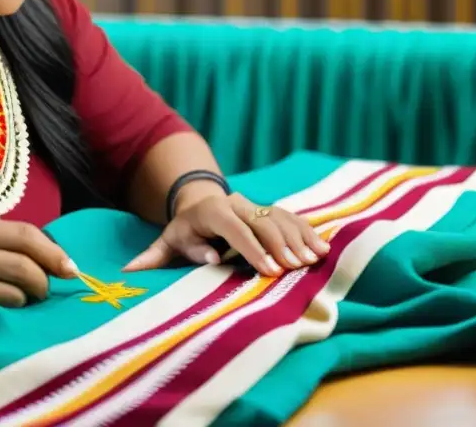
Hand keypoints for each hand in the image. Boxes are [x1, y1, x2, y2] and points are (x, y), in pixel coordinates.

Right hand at [0, 219, 78, 314]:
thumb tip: (53, 257)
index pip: (24, 233)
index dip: (52, 251)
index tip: (70, 267)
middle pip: (23, 262)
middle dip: (46, 279)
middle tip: (49, 290)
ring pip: (14, 288)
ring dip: (29, 297)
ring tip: (26, 300)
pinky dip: (10, 309)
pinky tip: (5, 310)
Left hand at [122, 192, 328, 276]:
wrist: (199, 203)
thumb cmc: (183, 231)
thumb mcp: (167, 243)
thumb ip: (155, 256)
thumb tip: (152, 267)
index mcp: (213, 212)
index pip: (236, 230)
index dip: (253, 250)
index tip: (268, 271)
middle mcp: (238, 203)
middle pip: (263, 222)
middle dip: (280, 245)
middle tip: (295, 268)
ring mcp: (256, 205)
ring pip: (281, 217)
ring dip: (299, 238)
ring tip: (313, 259)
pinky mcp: (270, 210)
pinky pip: (292, 218)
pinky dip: (308, 232)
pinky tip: (323, 248)